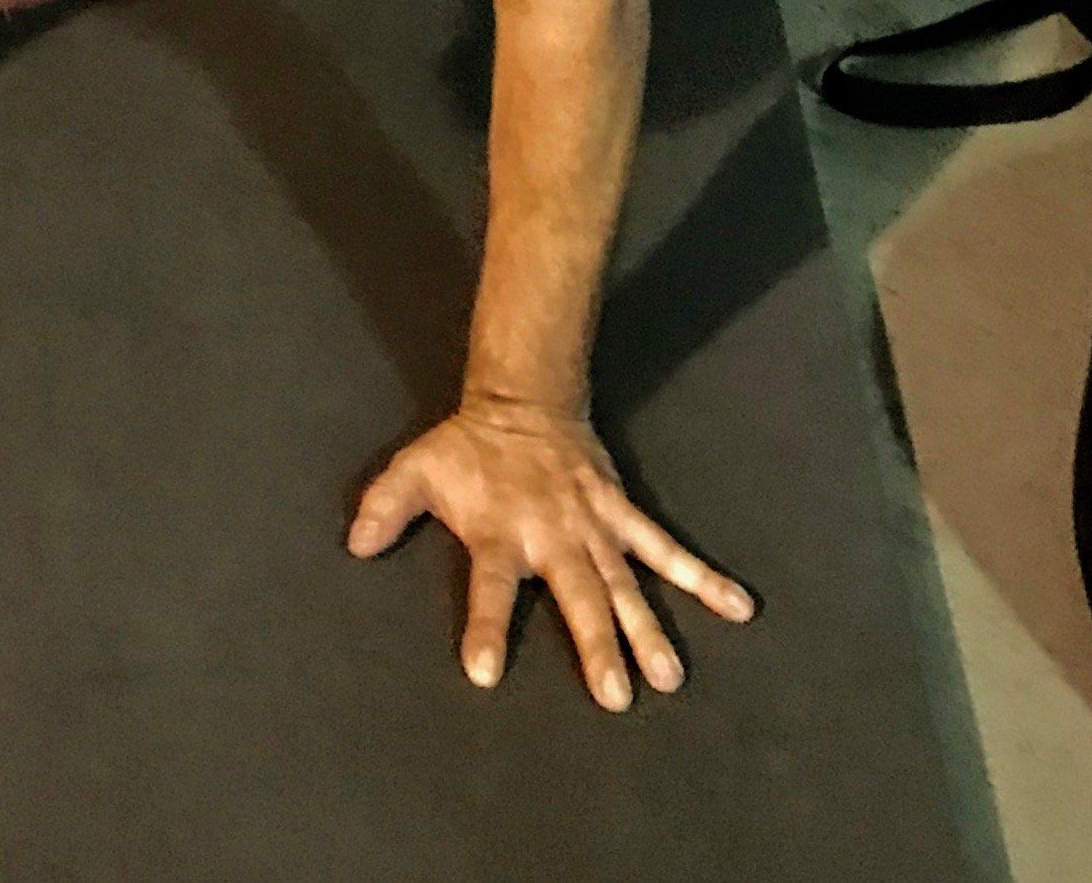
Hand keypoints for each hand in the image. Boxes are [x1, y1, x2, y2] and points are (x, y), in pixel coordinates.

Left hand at [348, 398, 754, 708]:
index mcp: (500, 531)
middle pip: (576, 595)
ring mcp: (593, 526)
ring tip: (669, 677)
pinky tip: (737, 606)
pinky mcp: (620, 513)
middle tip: (613, 696)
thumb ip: (386, 505)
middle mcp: (551, 535)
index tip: (484, 672)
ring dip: (647, 629)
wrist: (524, 396)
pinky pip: (665, 547)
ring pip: (624, 583)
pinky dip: (701, 577)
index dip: (487, 626)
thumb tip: (353, 543)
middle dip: (595, 643)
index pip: (490, 586)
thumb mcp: (417, 468)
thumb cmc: (468, 448)